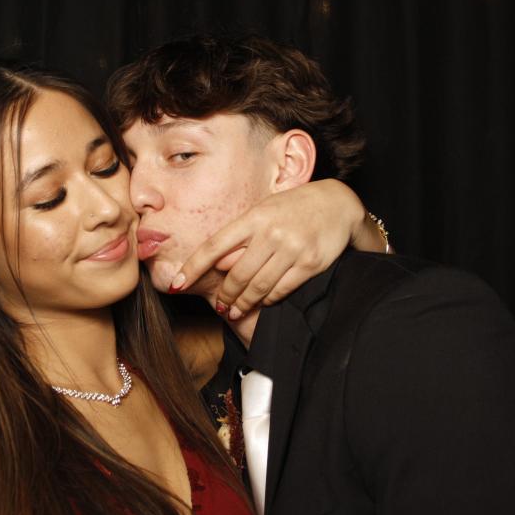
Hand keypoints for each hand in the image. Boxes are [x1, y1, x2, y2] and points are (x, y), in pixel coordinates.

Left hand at [171, 179, 388, 318]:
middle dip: (224, 294)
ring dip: (243, 303)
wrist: (337, 204)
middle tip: (221, 305)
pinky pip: (281, 289)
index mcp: (254, 217)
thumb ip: (241, 237)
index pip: (214, 246)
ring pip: (258, 286)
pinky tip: (262, 302)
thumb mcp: (264, 211)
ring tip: (235, 310)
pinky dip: (268, 300)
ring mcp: (291, 248)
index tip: (177, 284)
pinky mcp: (309, 264)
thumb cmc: (293, 208)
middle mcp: (270, 233)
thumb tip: (218, 265)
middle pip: (236, 274)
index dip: (192, 267)